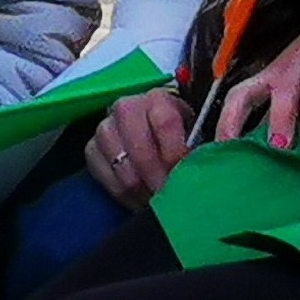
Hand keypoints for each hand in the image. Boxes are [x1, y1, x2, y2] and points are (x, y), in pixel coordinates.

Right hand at [85, 88, 192, 207]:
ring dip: (140, 188)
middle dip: (156, 176)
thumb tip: (207, 162)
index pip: (165, 121)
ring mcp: (105, 128)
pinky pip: (104, 176)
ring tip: (157, 201)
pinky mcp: (91, 149)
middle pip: (138, 145)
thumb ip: (200, 144)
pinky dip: (123, 193)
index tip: (183, 174)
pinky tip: (139, 200)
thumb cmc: (180, 134)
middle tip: (169, 195)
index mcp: (158, 98)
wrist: (155, 136)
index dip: (175, 152)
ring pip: (120, 163)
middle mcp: (126, 107)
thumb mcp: (196, 131)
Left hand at [214, 1, 299, 151]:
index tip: (226, 151)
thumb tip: (259, 156)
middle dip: (280, 117)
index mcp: (273, 76)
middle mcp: (294, 65)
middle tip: (279, 147)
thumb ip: (279, 115)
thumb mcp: (293, 84)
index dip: (230, 121)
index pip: (242, 96)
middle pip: (281, 87)